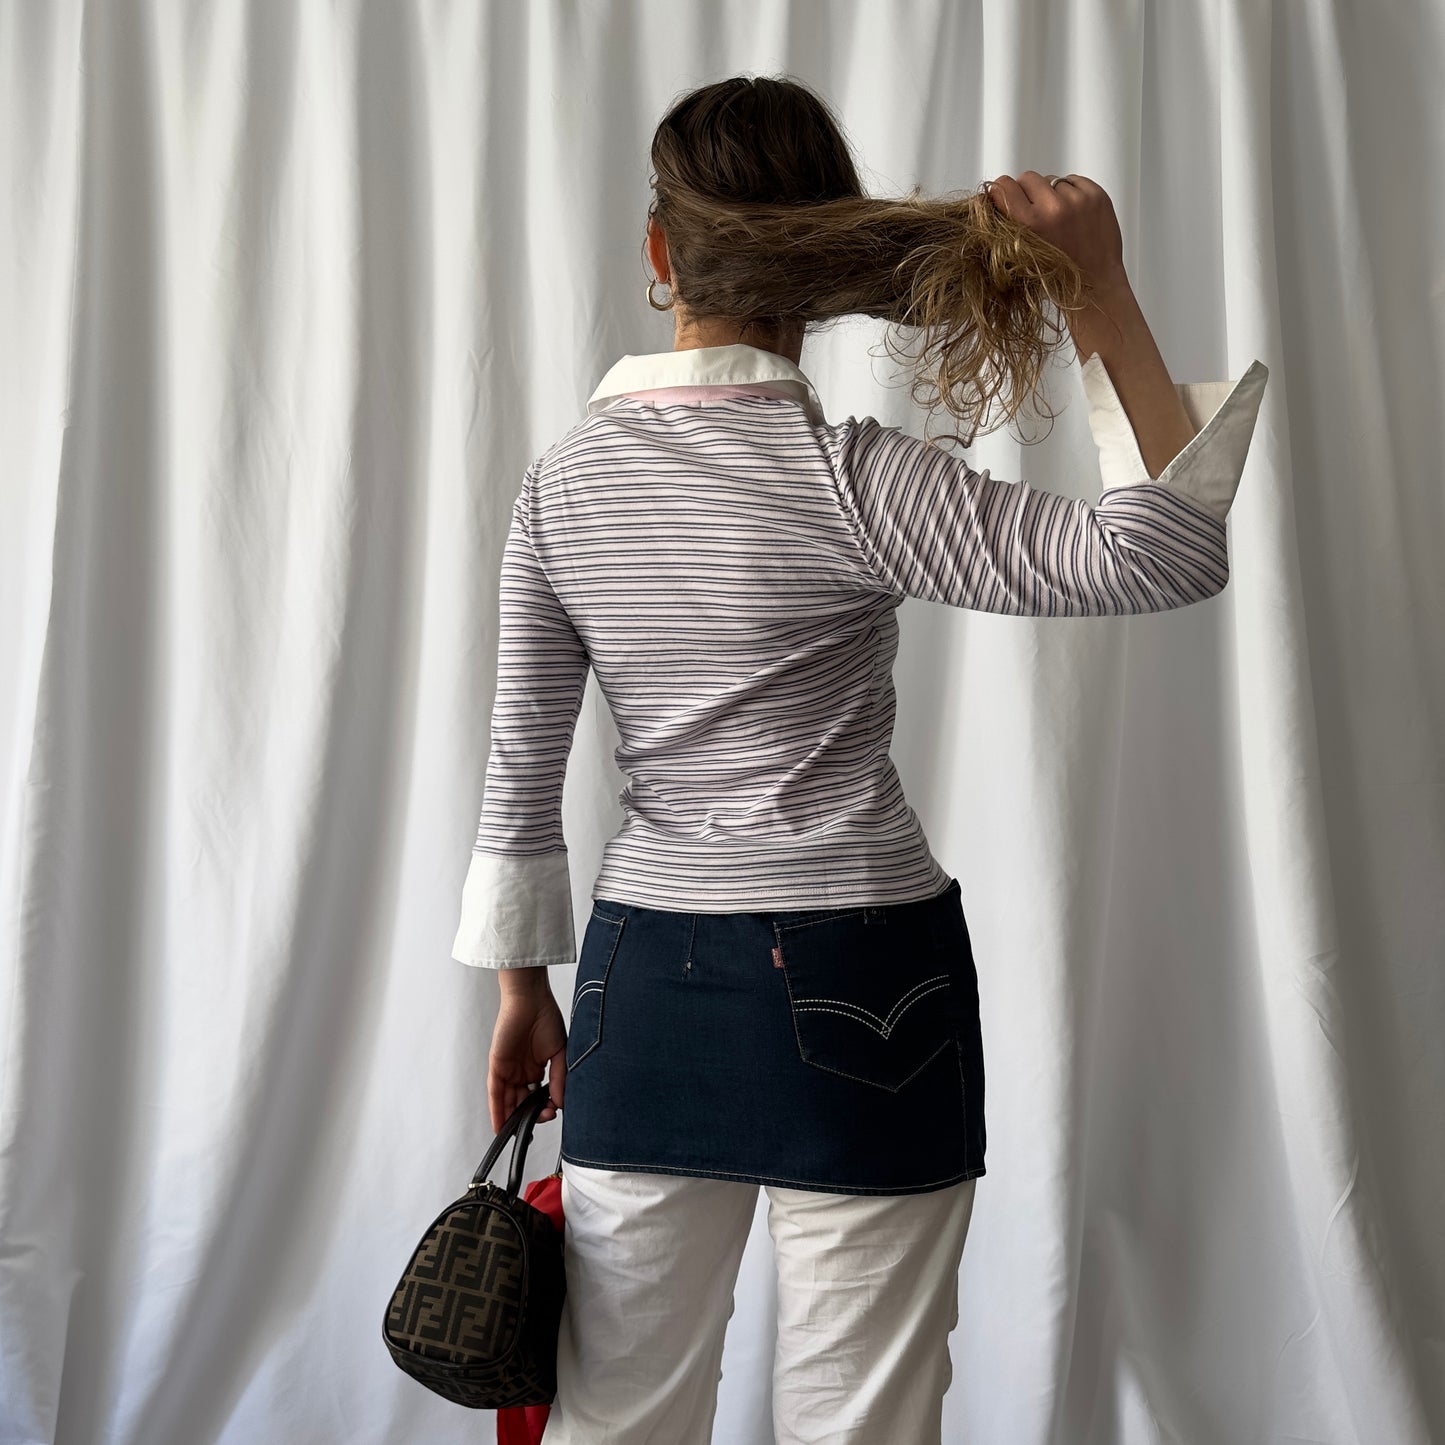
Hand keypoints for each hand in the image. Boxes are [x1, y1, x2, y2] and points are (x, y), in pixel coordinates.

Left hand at [488, 981, 566, 1133]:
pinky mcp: (497, 1066)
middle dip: (531, 1115)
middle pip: (523, 1101)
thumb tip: (561, 1102)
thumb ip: (560, 1078)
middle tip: (542, 1119)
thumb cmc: (546, 1017)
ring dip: (512, 1118)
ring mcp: (508, 1069)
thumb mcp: (560, 1051)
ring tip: (519, 1133)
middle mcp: (522, 1071)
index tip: (554, 1112)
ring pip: (508, 1101)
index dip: (545, 1107)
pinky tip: (500, 1126)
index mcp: (537, 1067)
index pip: (539, 1095)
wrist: (530, 999)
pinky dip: (497, 1110)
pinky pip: (495, 1093)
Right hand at [984, 171, 1127, 291]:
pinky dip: (1071, 193)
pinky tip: (1075, 215)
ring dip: (1052, 194)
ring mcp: (1077, 199)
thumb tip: (997, 198)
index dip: (1001, 192)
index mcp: (1029, 224)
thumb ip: (1011, 225)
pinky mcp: (1096, 195)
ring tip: (1059, 219)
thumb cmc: (1056, 277)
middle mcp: (1053, 208)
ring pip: (1052, 180)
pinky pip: (1073, 181)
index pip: (1002, 186)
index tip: (1005, 199)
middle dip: (1028, 192)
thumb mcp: (1022, 255)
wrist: (1096, 285)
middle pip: (1027, 177)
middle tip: (1035, 211)